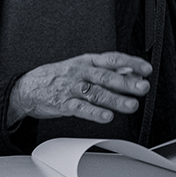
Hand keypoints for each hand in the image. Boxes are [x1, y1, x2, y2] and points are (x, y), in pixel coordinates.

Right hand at [8, 52, 151, 125]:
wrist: (29, 87)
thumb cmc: (61, 77)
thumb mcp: (84, 67)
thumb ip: (108, 71)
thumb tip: (132, 73)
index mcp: (88, 61)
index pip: (112, 59)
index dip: (130, 63)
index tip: (146, 69)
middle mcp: (81, 72)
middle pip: (106, 76)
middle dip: (126, 82)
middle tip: (143, 87)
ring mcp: (71, 87)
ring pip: (95, 93)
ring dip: (115, 100)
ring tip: (131, 105)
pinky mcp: (62, 103)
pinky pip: (80, 108)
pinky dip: (94, 113)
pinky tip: (106, 117)